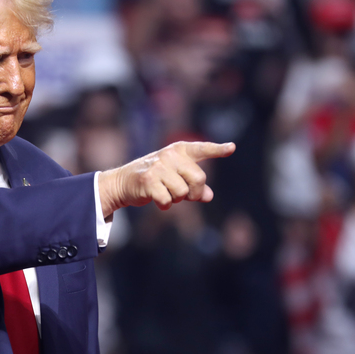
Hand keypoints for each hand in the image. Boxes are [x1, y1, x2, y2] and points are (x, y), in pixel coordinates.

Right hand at [97, 141, 235, 216]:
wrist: (122, 182)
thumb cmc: (153, 179)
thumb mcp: (175, 178)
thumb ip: (193, 185)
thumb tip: (208, 196)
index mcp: (178, 150)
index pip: (201, 149)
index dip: (217, 149)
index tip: (232, 148)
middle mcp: (170, 155)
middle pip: (199, 179)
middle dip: (195, 193)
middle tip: (185, 196)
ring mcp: (158, 167)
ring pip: (183, 192)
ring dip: (176, 200)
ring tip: (165, 194)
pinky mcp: (148, 180)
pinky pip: (167, 200)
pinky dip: (164, 205)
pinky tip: (157, 201)